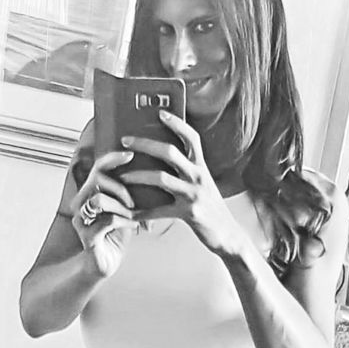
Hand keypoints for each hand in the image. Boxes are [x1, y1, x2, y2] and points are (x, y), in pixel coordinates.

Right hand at [69, 149, 138, 277]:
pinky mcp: (87, 237)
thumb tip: (151, 169)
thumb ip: (130, 190)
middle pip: (96, 179)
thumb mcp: (125, 207)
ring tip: (133, 214)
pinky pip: (108, 221)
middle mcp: (80, 203)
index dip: (112, 158)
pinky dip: (125, 221)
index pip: (97, 167)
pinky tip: (135, 225)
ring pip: (99, 200)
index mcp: (89, 192)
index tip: (130, 155)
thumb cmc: (116, 233)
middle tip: (134, 201)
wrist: (107, 262)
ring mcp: (81, 220)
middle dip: (120, 187)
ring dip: (121, 206)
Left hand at [118, 111, 244, 256]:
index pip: (191, 138)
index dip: (177, 123)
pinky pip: (160, 210)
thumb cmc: (210, 208)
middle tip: (125, 140)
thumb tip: (164, 159)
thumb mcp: (203, 184)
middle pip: (170, 152)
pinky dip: (142, 212)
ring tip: (121, 176)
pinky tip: (129, 213)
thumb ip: (188, 171)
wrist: (227, 234)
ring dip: (138, 176)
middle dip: (145, 144)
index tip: (159, 113)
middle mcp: (199, 176)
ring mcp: (194, 194)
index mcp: (201, 166)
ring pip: (161, 178)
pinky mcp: (188, 213)